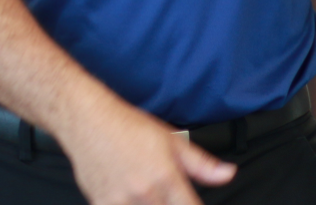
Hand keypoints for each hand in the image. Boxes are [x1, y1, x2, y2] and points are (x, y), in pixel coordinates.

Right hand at [58, 101, 235, 204]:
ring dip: (151, 204)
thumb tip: (227, 174)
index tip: (192, 204)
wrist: (88, 120)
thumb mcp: (172, 140)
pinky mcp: (101, 204)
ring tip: (149, 193)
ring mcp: (121, 202)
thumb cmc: (126, 126)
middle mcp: (144, 193)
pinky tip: (131, 196)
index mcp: (165, 177)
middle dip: (172, 204)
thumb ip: (202, 164)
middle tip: (167, 194)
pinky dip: (130, 204)